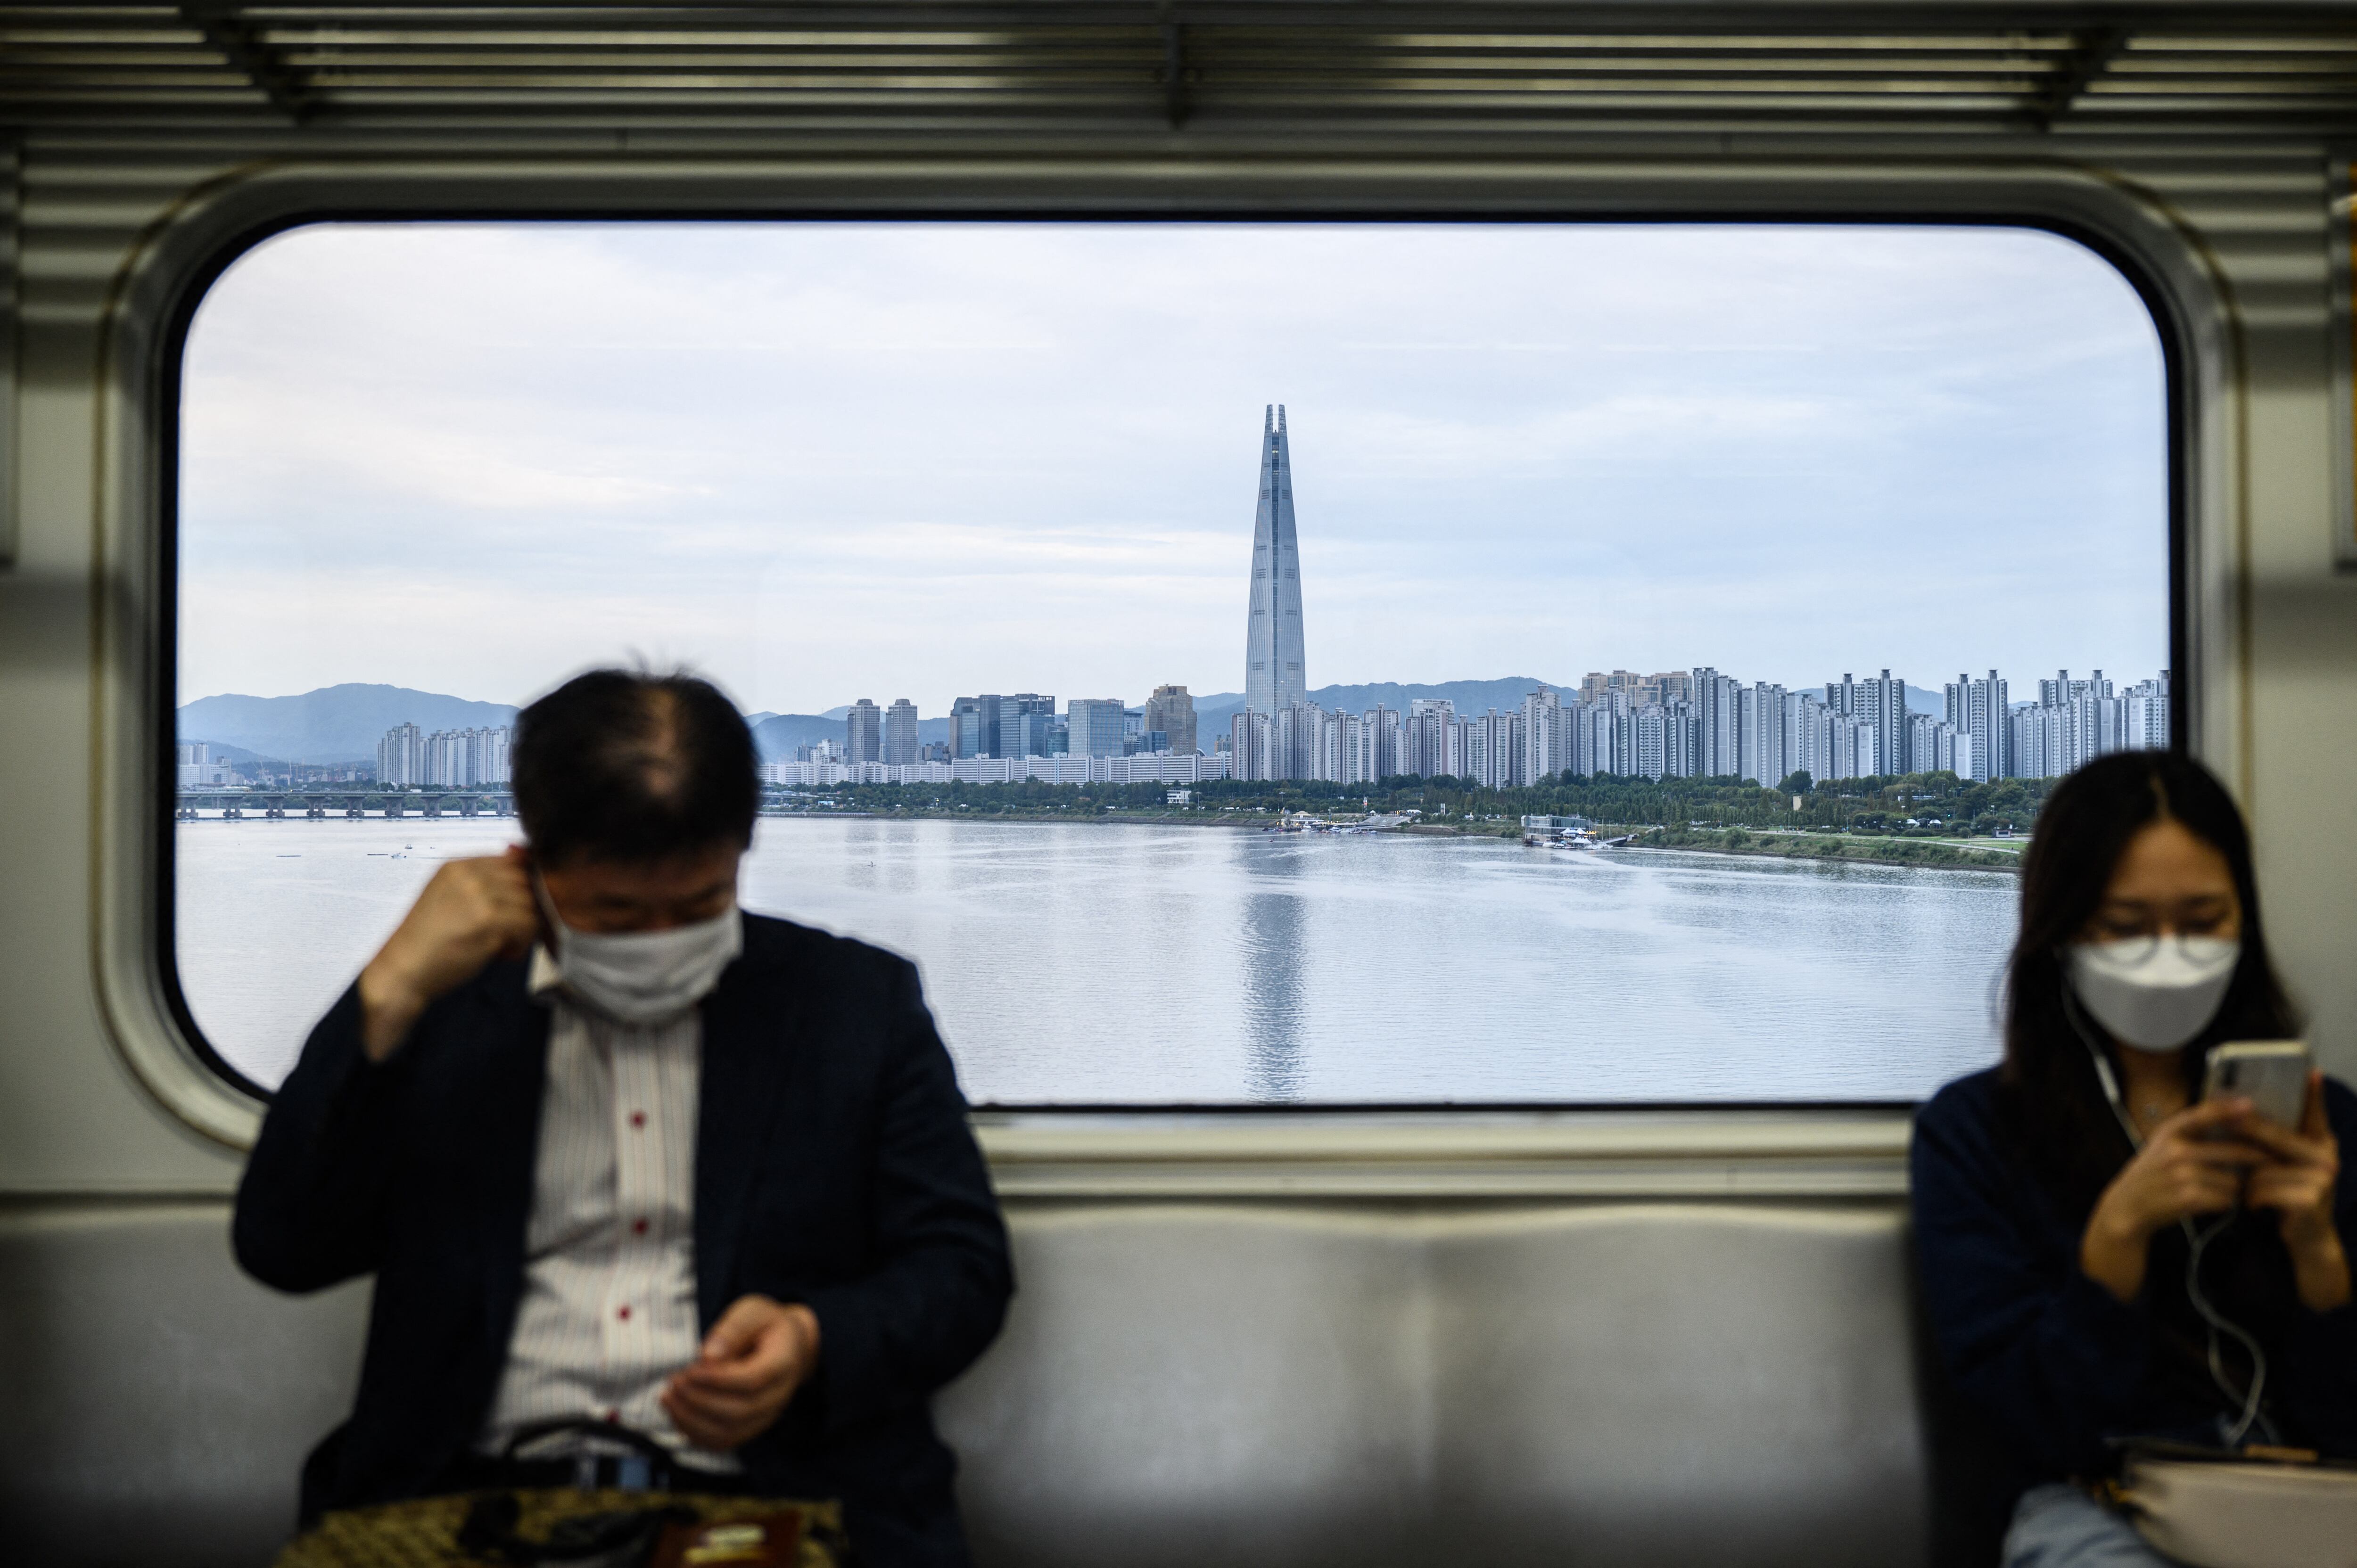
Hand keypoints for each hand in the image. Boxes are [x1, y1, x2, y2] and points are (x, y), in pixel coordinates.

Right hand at [356, 846, 538, 1060]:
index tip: (506, 911)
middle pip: (524, 881)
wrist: (404, 969)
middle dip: (522, 909)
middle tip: (505, 932)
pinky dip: (520, 944)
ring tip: (500, 945)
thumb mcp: (451, 897)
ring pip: (529, 904)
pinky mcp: (487, 919)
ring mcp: (478, 895)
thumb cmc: (429, 939)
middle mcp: (468, 874)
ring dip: (522, 929)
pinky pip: (528, 924)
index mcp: (458, 865)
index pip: (511, 863)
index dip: (518, 890)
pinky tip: (501, 954)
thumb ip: (484, 881)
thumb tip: (525, 859)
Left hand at [661, 1294, 819, 1452]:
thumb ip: (733, 1329)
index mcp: (783, 1363)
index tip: (688, 1370)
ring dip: (692, 1420)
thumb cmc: (765, 1325)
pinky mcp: (750, 1427)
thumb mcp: (752, 1312)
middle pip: (739, 1412)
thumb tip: (707, 1355)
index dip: (717, 1380)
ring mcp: (765, 1416)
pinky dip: (695, 1433)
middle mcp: (778, 1396)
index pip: (752, 1381)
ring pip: (729, 1432)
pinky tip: (676, 1414)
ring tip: (668, 1398)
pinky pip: (723, 1442)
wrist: (787, 1346)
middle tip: (674, 1382)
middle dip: (700, 1401)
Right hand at [2081, 1097, 2265, 1301]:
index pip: (2204, 1113)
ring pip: (2234, 1179)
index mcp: (2170, 1131)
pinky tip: (2214, 1200)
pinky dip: (2225, 1202)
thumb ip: (2192, 1129)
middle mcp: (2176, 1149)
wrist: (2128, 1205)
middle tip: (2268, 1162)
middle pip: (2236, 1151)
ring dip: (2236, 1186)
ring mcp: (2183, 1174)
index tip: (2251, 1105)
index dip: (2229, 1108)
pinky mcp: (2189, 1197)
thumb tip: (2237, 1113)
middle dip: (2255, 1159)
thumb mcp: (2164, 1143)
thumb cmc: (2153, 1172)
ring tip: (2226, 1188)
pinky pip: (2226, 1198)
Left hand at [2241, 1072, 2349, 1311]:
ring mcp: (2322, 1179)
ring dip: (2248, 1181)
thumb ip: (2273, 1144)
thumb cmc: (2287, 1198)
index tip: (2311, 1070)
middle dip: (2246, 1135)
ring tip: (2255, 1193)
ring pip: (2262, 1166)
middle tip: (2225, 1125)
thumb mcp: (2283, 1168)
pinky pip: (2262, 1189)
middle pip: (2274, 1137)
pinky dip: (2252, 1198)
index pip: (2314, 1115)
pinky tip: (2259, 1207)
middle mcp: (2327, 1158)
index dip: (2313, 1094)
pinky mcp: (2310, 1199)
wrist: (2305, 1240)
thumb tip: (2239, 1115)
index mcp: (2321, 1145)